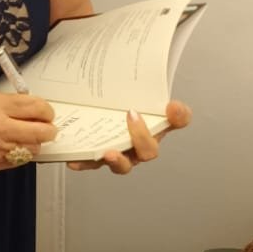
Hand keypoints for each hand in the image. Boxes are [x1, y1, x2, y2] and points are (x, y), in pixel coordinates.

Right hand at [0, 92, 58, 175]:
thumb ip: (5, 105)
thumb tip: (29, 110)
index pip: (36, 107)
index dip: (46, 110)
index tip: (45, 112)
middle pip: (42, 131)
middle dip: (47, 129)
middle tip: (44, 126)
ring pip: (33, 149)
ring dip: (33, 143)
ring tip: (22, 137)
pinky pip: (18, 161)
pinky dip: (18, 154)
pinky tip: (7, 147)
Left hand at [67, 99, 192, 174]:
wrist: (94, 106)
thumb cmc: (117, 102)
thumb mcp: (130, 88)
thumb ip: (145, 86)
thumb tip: (166, 96)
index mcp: (156, 124)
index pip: (178, 120)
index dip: (178, 116)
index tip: (171, 106)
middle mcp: (141, 143)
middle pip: (150, 150)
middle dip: (142, 137)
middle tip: (131, 116)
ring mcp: (121, 152)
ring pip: (124, 164)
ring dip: (117, 160)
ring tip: (108, 153)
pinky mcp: (99, 158)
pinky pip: (93, 164)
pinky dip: (84, 163)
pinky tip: (74, 161)